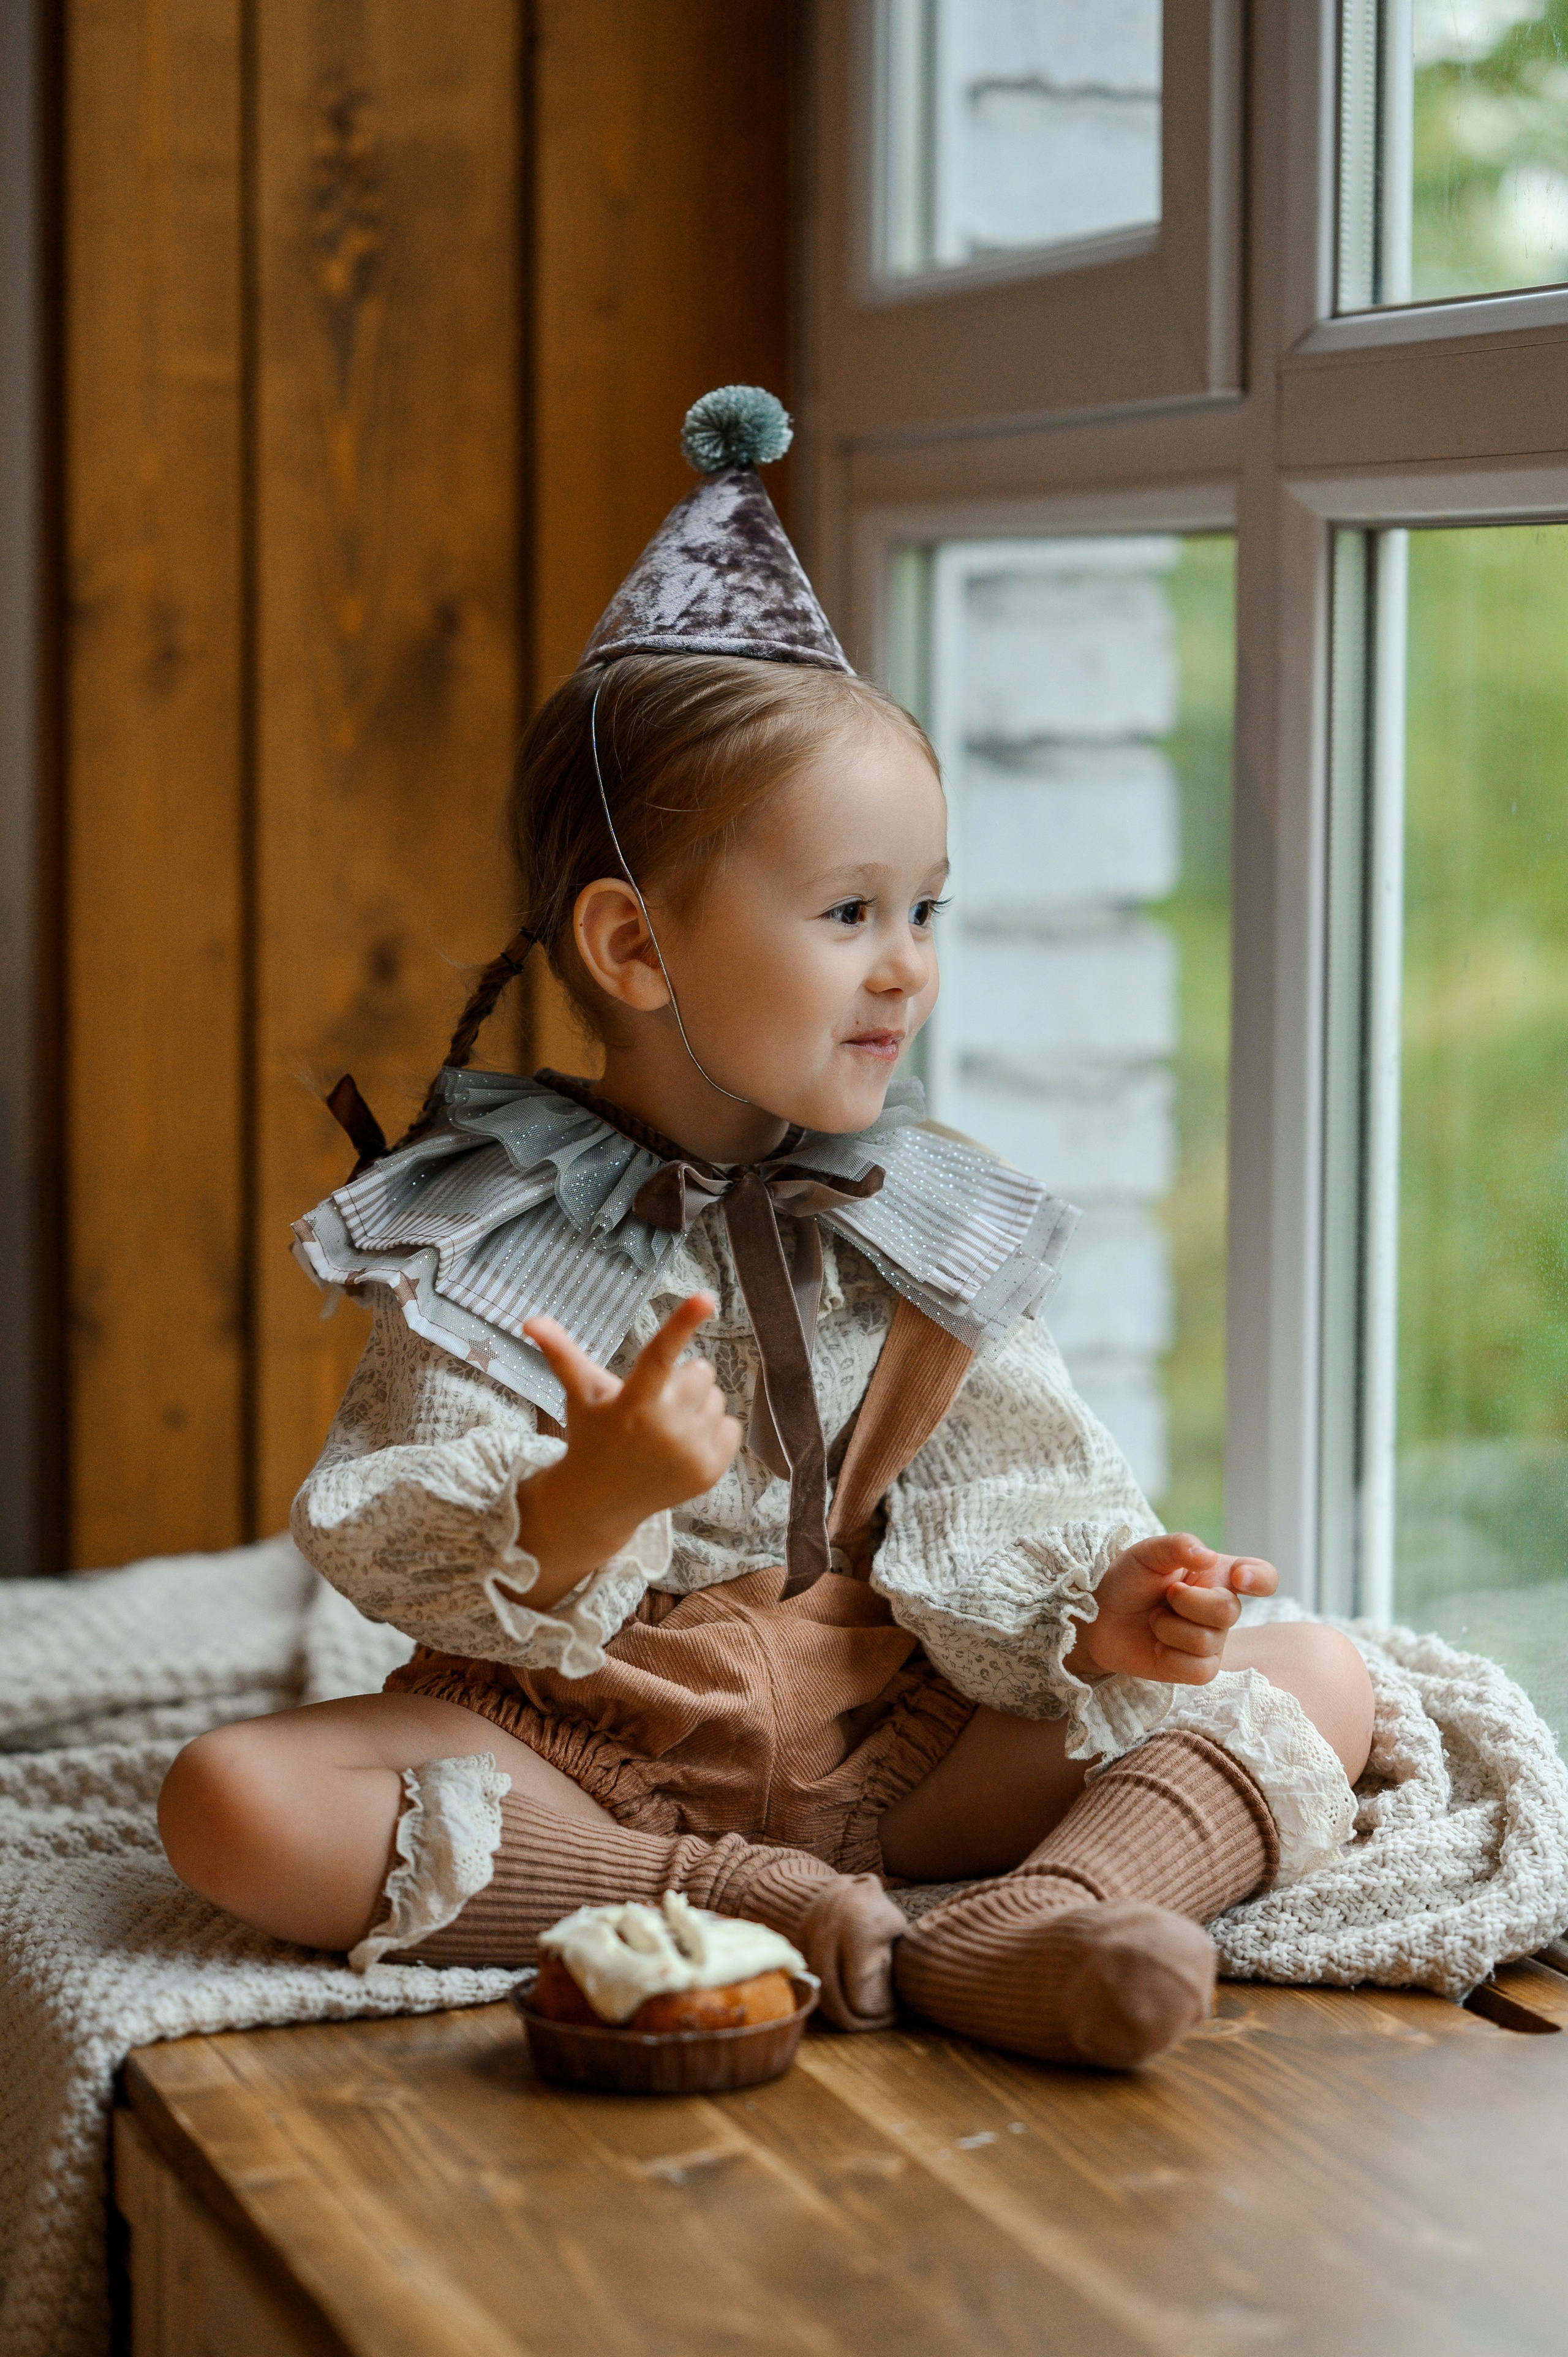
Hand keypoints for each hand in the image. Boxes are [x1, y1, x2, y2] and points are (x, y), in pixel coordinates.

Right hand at [508, 1294, 741, 1612]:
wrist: (601, 1500)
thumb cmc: (592, 1435)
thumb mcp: (580, 1394)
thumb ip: (560, 1353)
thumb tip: (529, 1320)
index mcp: (632, 1402)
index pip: (659, 1354)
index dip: (682, 1322)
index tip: (706, 1297)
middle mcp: (664, 1429)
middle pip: (701, 1371)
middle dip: (681, 1381)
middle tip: (654, 1403)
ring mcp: (689, 1453)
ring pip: (717, 1398)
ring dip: (696, 1407)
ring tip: (664, 1429)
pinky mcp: (710, 1471)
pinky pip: (732, 1427)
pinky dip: (712, 1433)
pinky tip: (681, 1447)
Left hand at [1063, 1533, 1277, 1687]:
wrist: (1098, 1618)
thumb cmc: (1128, 1581)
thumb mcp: (1146, 1553)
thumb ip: (1177, 1546)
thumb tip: (1208, 1557)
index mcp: (1217, 1575)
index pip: (1263, 1576)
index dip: (1260, 1578)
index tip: (1239, 1577)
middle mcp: (1221, 1608)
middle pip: (1228, 1611)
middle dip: (1188, 1602)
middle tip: (1166, 1595)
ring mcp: (1213, 1641)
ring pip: (1208, 1641)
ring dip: (1169, 1628)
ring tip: (1154, 1620)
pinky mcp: (1198, 1669)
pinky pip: (1199, 1670)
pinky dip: (1170, 1657)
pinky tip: (1158, 1647)